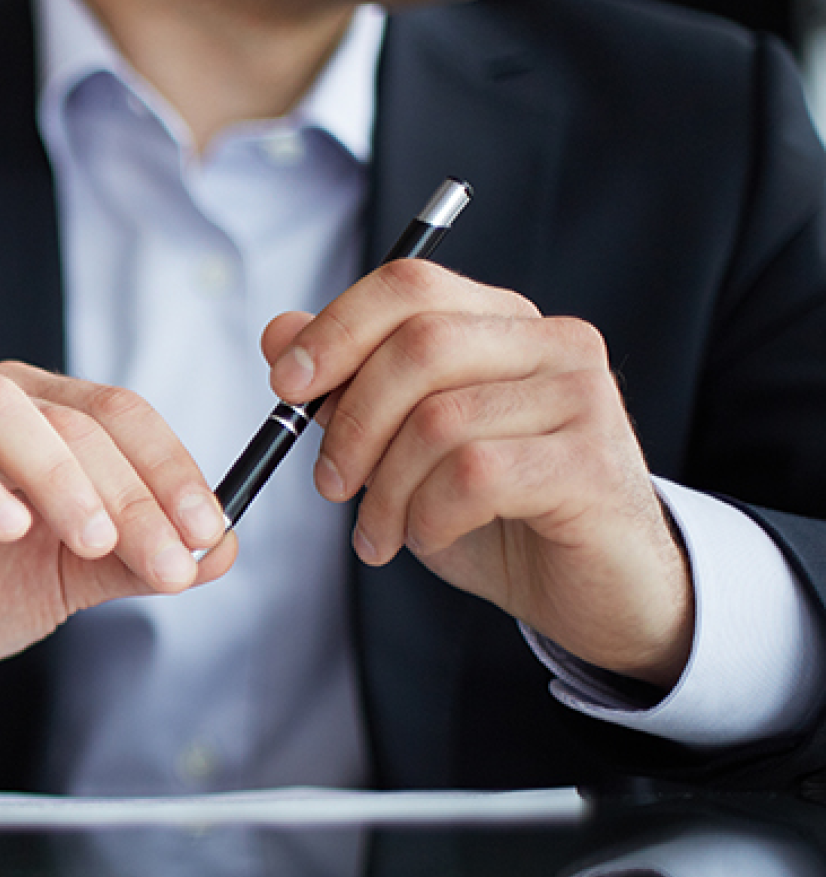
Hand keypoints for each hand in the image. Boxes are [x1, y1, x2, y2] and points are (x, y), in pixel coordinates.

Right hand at [0, 362, 231, 721]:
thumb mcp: (68, 580)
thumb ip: (138, 560)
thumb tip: (222, 549)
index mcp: (38, 416)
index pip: (119, 414)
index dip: (173, 468)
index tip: (208, 532)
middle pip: (74, 416)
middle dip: (135, 493)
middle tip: (168, 561)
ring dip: (61, 474)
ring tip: (94, 541)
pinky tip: (10, 527)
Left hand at [264, 259, 692, 685]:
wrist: (597, 591)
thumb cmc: (500, 516)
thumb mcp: (406, 449)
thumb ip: (351, 387)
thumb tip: (279, 332)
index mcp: (504, 325)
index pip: (410, 286)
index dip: (336, 330)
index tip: (287, 387)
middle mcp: (553, 345)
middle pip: (418, 345)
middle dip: (351, 422)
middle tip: (330, 485)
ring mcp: (582, 399)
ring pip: (438, 420)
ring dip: (386, 491)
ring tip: (381, 533)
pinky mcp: (591, 464)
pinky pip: (474, 475)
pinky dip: (428, 515)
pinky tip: (429, 538)